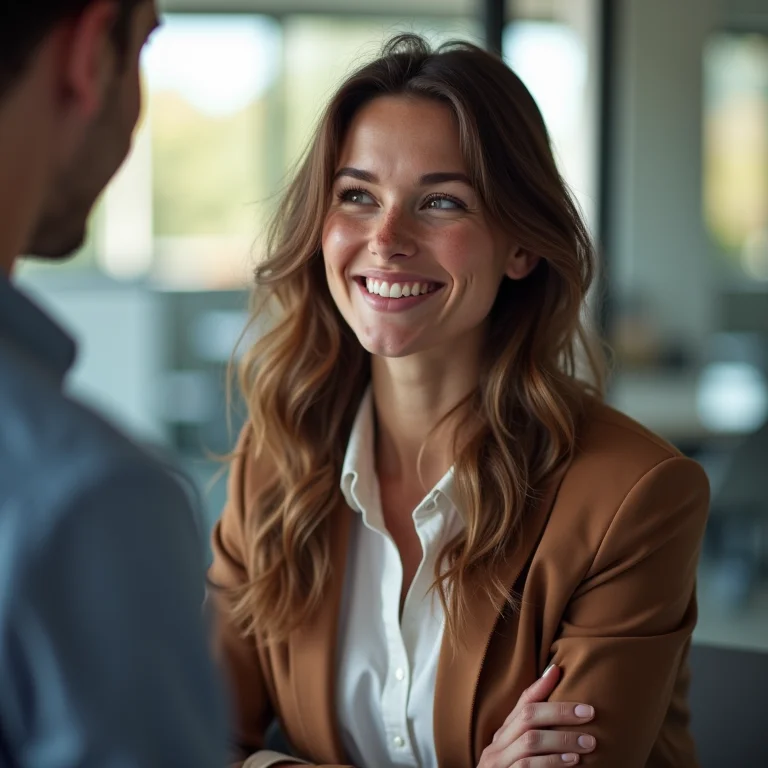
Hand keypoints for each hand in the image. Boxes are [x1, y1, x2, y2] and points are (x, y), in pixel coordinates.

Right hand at [477, 664, 596, 766]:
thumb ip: (533, 725)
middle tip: (589, 714)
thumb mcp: (519, 750)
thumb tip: (554, 678)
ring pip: (530, 743)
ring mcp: (499, 765)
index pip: (520, 703)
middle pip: (527, 718)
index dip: (541, 687)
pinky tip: (572, 762)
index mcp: (501, 735)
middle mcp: (497, 747)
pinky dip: (553, 763)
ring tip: (589, 743)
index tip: (562, 673)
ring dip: (562, 740)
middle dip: (559, 713)